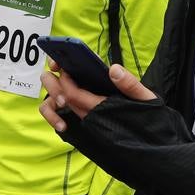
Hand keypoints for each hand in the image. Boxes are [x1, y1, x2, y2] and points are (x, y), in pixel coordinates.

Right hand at [39, 61, 156, 131]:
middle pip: (56, 75)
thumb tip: (114, 69)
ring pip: (51, 92)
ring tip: (62, 108)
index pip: (75, 59)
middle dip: (55, 84)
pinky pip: (51, 110)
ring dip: (52, 100)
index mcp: (97, 73)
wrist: (143, 135)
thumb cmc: (142, 112)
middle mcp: (82, 82)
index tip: (57, 65)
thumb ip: (130, 85)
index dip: (61, 59)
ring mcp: (73, 98)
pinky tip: (63, 126)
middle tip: (63, 97)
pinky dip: (53, 117)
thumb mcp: (143, 99)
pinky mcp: (69, 112)